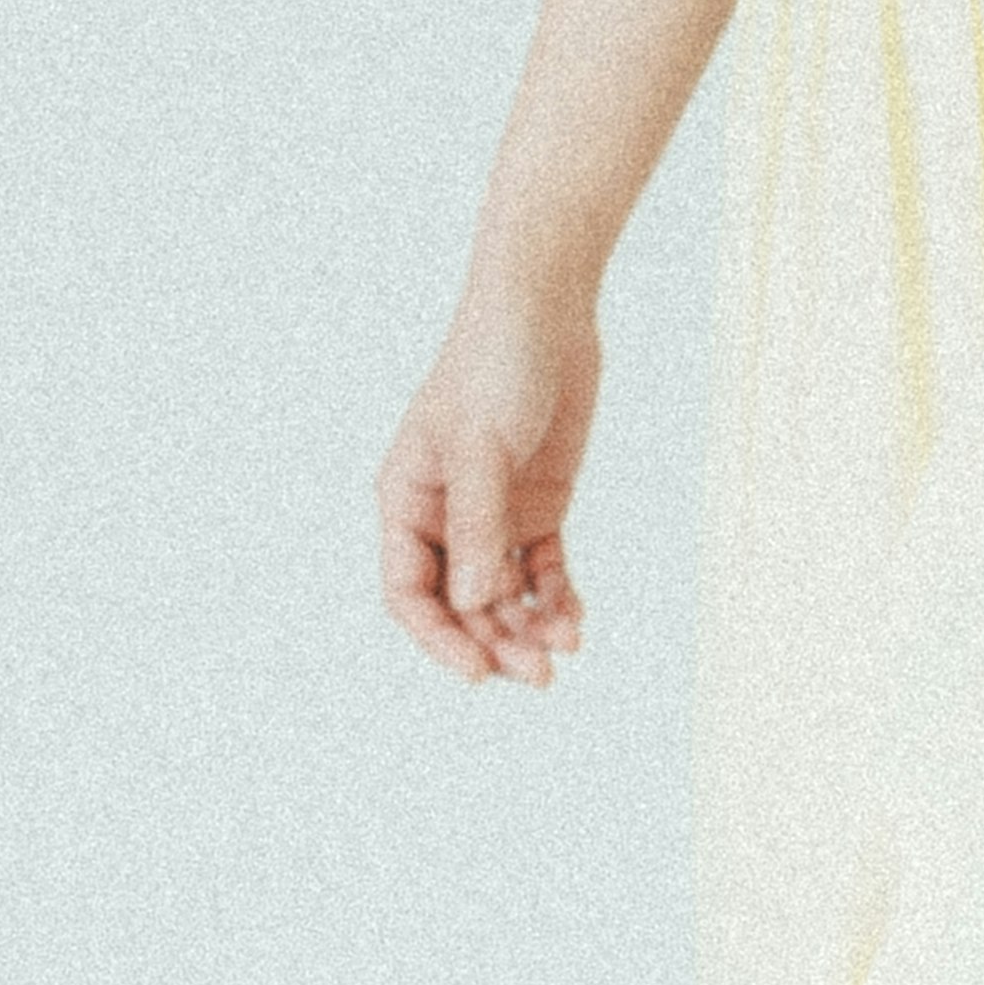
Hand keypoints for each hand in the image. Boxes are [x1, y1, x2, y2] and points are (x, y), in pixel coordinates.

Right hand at [381, 273, 600, 682]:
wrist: (547, 309)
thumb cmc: (495, 363)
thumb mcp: (483, 447)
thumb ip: (478, 526)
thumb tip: (475, 604)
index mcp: (407, 500)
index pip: (409, 592)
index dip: (439, 638)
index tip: (477, 671)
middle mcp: (444, 516)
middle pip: (462, 605)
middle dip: (497, 642)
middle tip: (538, 675)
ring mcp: (492, 514)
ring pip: (505, 596)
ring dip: (531, 628)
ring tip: (567, 647)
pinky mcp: (538, 507)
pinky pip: (542, 571)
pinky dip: (558, 599)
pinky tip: (576, 621)